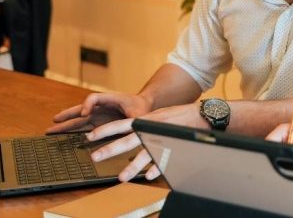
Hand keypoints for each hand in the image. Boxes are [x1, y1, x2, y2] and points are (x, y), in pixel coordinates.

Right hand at [47, 92, 150, 133]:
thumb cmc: (142, 108)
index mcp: (110, 100)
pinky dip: (73, 131)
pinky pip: (84, 127)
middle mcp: (101, 107)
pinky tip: (64, 137)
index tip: (84, 113)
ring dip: (66, 124)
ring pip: (79, 119)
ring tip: (51, 129)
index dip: (88, 105)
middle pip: (80, 109)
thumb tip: (131, 129)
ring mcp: (98, 115)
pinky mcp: (99, 123)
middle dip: (67, 115)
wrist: (144, 107)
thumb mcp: (140, 114)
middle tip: (54, 121)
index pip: (94, 98)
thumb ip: (134, 120)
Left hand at [88, 103, 208, 181]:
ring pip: (144, 154)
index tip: (90, 136)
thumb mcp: (158, 117)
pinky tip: (150, 176)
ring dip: (132, 167)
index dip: (105, 130)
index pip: (121, 125)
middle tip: (95, 157)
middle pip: (127, 140)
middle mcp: (151, 128)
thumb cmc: (180, 116)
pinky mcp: (173, 147)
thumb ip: (145, 124)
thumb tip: (131, 131)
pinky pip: (163, 160)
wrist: (202, 114)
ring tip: (122, 177)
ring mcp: (162, 138)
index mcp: (146, 120)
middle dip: (110, 149)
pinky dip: (156, 168)